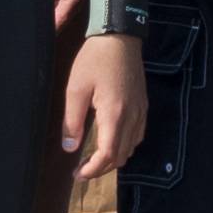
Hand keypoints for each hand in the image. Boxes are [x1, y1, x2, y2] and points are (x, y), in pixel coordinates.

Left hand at [57, 28, 145, 181]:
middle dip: (102, 168)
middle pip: (122, 156)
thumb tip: (69, 148)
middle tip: (82, 170)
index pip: (108, 155)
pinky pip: (138, 134)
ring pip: (132, 147)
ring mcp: (141, 111)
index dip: (93, 170)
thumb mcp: (75, 89)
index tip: (78, 175)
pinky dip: (125, 145)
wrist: (120, 37)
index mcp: (115, 114)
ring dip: (114, 158)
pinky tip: (112, 140)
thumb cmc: (95, 60)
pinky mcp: (143, 104)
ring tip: (95, 158)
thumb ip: (72, 121)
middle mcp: (132, 116)